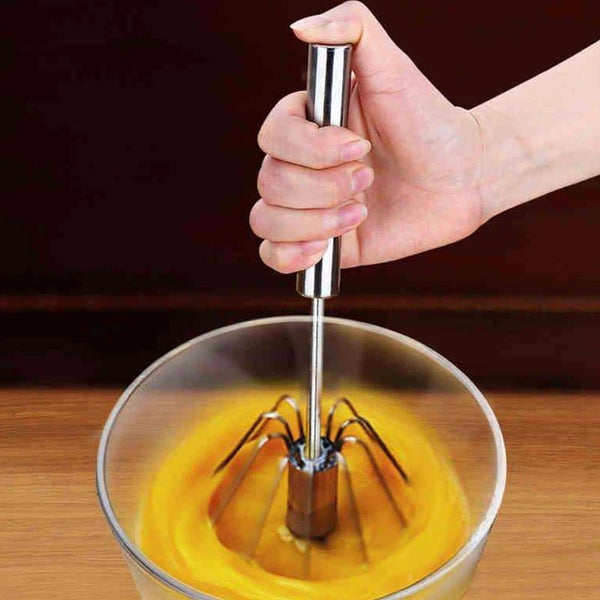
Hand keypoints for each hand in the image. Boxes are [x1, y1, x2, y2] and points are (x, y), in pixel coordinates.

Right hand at [251, 1, 483, 273]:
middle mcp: (301, 165)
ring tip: (361, 212)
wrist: (461, 179)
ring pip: (267, 219)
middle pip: (270, 181)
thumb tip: (300, 28)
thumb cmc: (428, 121)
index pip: (273, 138)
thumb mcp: (395, 67)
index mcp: (308, 126)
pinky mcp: (321, 242)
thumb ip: (354, 30)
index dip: (312, 150)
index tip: (361, 147)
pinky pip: (274, 255)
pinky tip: (323, 248)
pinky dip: (290, 255)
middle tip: (370, 178)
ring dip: (316, 220)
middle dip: (325, 187)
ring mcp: (307, 206)